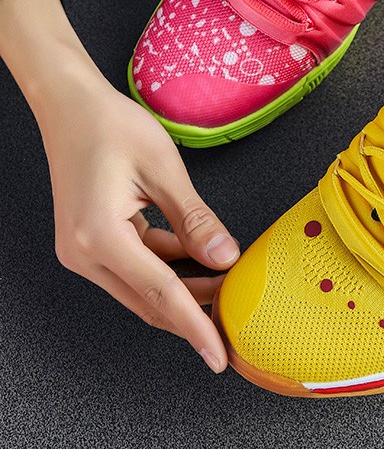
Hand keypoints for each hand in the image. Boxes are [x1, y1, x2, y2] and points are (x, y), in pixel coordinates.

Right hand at [0, 0, 238, 372]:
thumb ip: (196, 219)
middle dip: (195, 311)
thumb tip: (225, 257)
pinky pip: (135, 265)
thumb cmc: (113, 126)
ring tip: (225, 285)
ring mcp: (84, 250)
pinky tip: (197, 259)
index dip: (196, 325)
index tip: (219, 354)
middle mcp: (85, 253)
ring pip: (143, 287)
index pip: (160, 293)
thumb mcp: (164, 170)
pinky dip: (167, 267)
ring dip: (183, 290)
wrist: (72, 105)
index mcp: (100, 237)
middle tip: (236, 315)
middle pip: (150, 299)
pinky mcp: (91, 240)